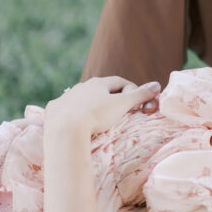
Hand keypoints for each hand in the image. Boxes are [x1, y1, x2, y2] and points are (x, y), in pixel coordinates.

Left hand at [45, 77, 161, 137]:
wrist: (65, 130)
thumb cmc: (97, 115)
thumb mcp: (122, 105)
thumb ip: (140, 95)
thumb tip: (157, 85)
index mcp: (98, 83)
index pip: (119, 82)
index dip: (131, 90)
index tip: (136, 102)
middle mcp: (81, 87)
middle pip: (100, 89)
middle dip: (110, 98)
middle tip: (118, 111)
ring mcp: (66, 98)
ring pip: (81, 100)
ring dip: (90, 106)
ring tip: (96, 120)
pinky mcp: (54, 110)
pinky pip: (65, 110)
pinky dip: (72, 115)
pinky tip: (75, 125)